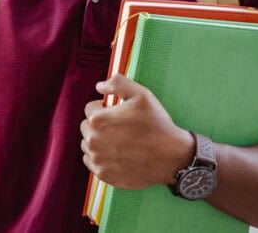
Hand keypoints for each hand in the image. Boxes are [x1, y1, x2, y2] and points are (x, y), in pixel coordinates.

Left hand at [80, 74, 194, 189]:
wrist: (171, 157)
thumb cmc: (156, 124)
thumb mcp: (141, 94)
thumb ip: (117, 83)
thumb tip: (100, 86)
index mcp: (98, 120)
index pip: (90, 108)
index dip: (104, 108)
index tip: (118, 113)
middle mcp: (93, 141)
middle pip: (86, 127)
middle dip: (99, 125)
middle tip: (120, 128)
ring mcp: (98, 160)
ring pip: (88, 145)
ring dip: (98, 141)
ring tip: (119, 141)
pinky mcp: (104, 175)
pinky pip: (92, 162)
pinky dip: (101, 158)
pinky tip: (117, 155)